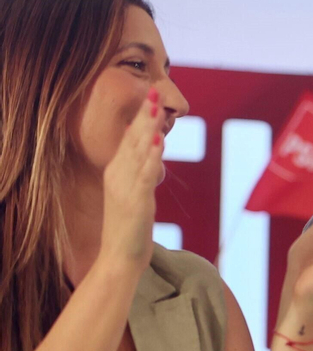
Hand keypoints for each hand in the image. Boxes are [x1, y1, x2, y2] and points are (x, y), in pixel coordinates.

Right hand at [98, 90, 166, 271]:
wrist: (119, 258)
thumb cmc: (129, 227)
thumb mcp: (134, 193)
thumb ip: (141, 172)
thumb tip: (151, 153)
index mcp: (117, 173)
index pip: (130, 140)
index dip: (140, 118)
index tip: (149, 97)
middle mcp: (118, 176)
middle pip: (133, 140)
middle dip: (144, 116)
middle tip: (153, 91)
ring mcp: (125, 188)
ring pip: (138, 153)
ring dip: (147, 129)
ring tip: (155, 108)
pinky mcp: (136, 202)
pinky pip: (144, 175)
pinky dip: (150, 157)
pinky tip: (157, 142)